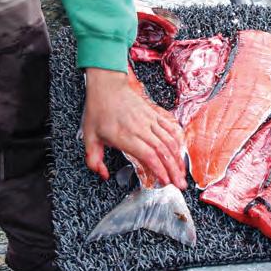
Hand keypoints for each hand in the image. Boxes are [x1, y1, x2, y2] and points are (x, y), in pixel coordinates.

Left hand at [81, 67, 185, 188]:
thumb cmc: (98, 110)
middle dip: (174, 170)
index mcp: (126, 137)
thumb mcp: (89, 137)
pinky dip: (177, 140)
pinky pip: (169, 127)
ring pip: (169, 141)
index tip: (165, 181)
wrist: (107, 86)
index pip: (149, 156)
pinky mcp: (153, 114)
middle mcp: (141, 129)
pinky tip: (180, 150)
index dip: (160, 170)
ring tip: (182, 172)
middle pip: (163, 151)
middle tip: (180, 184)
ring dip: (178, 158)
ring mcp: (149, 120)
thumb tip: (103, 175)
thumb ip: (93, 160)